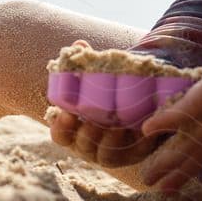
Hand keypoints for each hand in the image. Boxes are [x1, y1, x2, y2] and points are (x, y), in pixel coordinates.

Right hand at [46, 39, 165, 190]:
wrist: (141, 101)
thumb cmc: (108, 88)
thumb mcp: (97, 76)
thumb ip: (86, 60)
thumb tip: (79, 45)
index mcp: (75, 130)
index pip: (61, 135)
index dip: (60, 128)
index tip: (65, 114)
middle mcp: (91, 145)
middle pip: (84, 146)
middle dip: (87, 135)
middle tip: (93, 122)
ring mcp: (113, 152)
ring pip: (107, 155)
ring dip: (110, 143)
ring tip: (117, 128)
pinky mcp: (137, 153)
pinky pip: (135, 154)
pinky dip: (137, 145)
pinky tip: (140, 132)